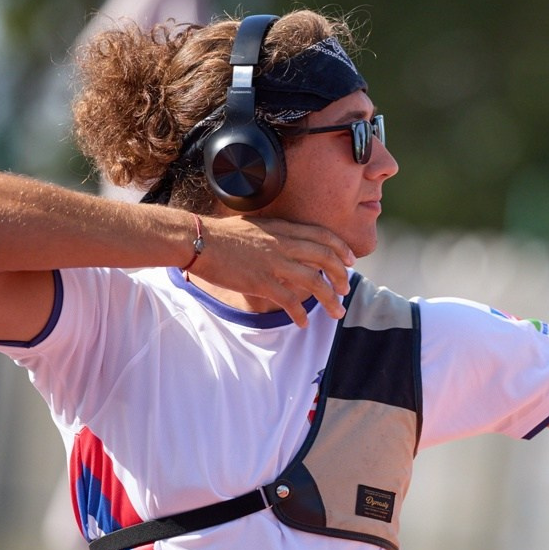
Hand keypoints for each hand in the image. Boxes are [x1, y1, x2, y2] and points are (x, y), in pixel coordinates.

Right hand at [185, 214, 355, 325]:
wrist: (197, 240)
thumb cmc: (222, 235)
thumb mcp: (256, 226)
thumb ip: (277, 234)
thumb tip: (289, 244)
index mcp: (283, 229)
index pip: (323, 235)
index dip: (341, 248)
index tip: (351, 261)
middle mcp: (283, 244)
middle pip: (325, 258)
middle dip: (341, 275)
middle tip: (346, 289)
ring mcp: (274, 263)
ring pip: (314, 281)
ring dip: (330, 299)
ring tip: (337, 312)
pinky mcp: (261, 282)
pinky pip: (290, 301)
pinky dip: (300, 314)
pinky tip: (303, 323)